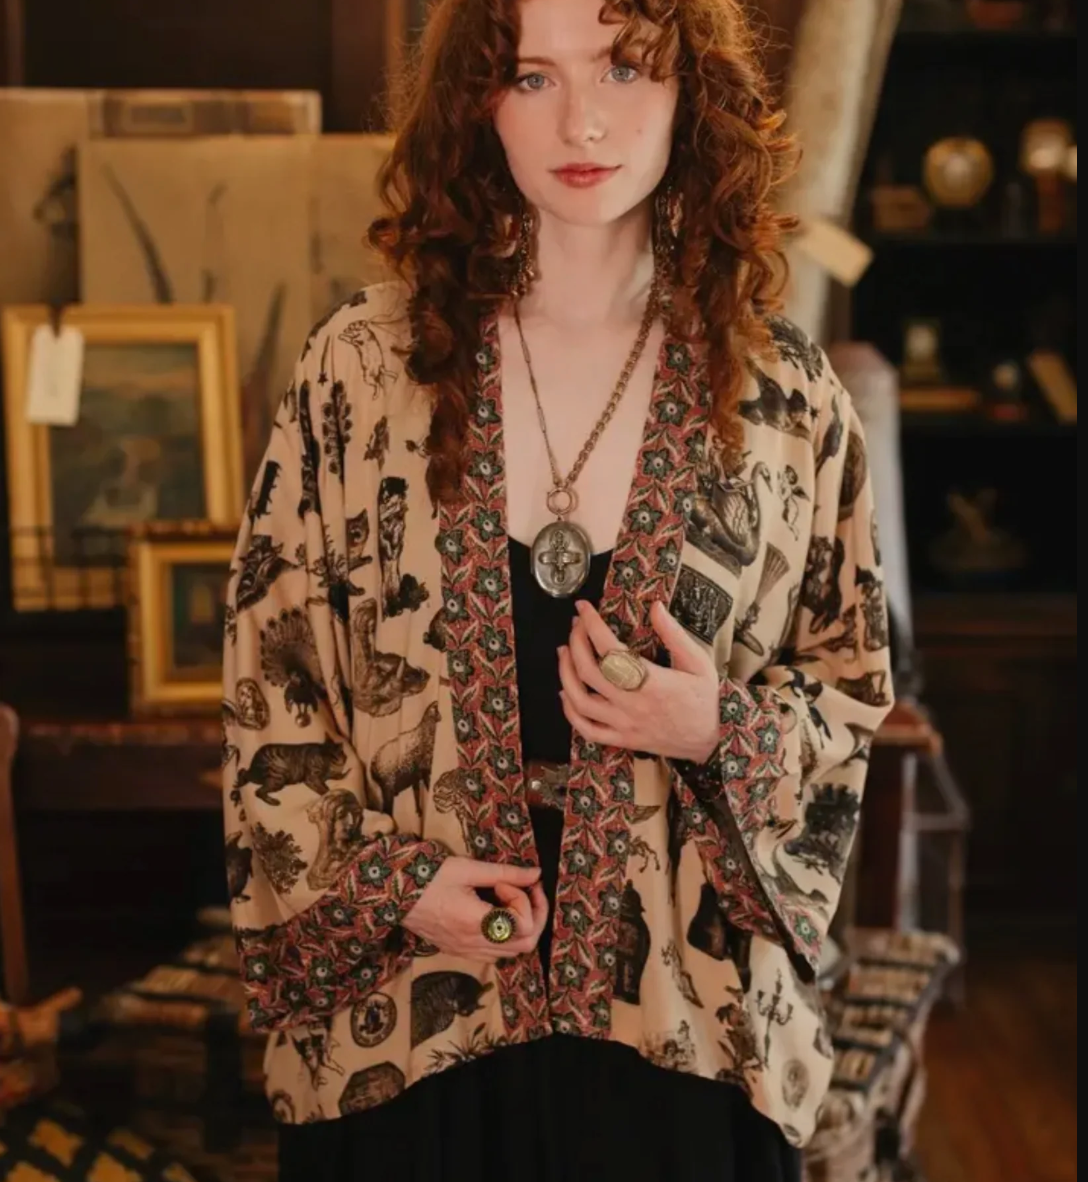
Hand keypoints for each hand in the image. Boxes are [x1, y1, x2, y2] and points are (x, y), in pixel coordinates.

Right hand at [401, 856, 548, 961]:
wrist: (394, 895)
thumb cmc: (430, 878)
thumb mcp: (467, 868)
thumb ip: (505, 873)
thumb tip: (536, 874)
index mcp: (475, 923)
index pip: (523, 925)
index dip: (524, 900)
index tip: (505, 883)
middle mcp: (473, 944)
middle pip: (525, 945)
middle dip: (535, 916)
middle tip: (526, 891)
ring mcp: (466, 952)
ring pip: (512, 953)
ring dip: (522, 927)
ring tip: (510, 901)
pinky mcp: (459, 952)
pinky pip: (494, 954)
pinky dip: (506, 938)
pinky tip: (496, 915)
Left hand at [558, 599, 719, 763]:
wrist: (714, 741)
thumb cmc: (706, 700)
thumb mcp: (698, 662)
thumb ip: (674, 634)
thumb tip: (655, 606)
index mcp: (652, 682)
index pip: (610, 649)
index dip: (591, 625)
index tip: (584, 608)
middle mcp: (633, 705)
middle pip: (588, 671)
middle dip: (576, 643)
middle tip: (576, 626)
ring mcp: (625, 725)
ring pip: (580, 702)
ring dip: (566, 674)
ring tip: (565, 652)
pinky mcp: (623, 740)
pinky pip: (587, 730)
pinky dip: (570, 712)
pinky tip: (566, 693)